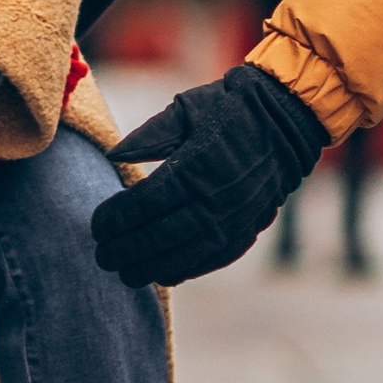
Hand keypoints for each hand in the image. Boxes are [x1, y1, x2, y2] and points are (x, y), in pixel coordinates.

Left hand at [91, 65, 326, 287]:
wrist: (286, 121)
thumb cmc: (229, 108)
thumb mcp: (185, 109)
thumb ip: (148, 137)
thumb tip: (113, 157)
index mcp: (194, 168)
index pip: (143, 205)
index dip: (115, 220)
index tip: (97, 226)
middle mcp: (213, 201)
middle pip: (158, 237)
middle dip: (125, 251)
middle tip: (101, 256)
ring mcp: (232, 221)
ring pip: (183, 256)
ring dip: (150, 269)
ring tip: (125, 274)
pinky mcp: (246, 231)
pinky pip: (210, 260)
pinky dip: (184, 270)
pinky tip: (162, 274)